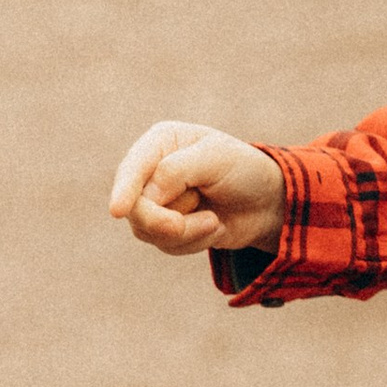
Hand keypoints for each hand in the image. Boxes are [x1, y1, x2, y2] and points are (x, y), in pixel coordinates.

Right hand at [110, 119, 284, 257]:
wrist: (268, 202)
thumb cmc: (244, 170)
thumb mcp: (216, 159)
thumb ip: (176, 171)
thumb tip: (146, 195)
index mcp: (160, 142)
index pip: (132, 169)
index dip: (124, 190)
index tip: (118, 211)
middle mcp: (151, 171)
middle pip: (134, 206)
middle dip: (168, 221)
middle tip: (208, 222)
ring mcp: (155, 201)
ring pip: (147, 230)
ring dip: (187, 232)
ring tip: (214, 219)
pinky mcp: (164, 227)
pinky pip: (164, 244)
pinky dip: (193, 242)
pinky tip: (213, 227)